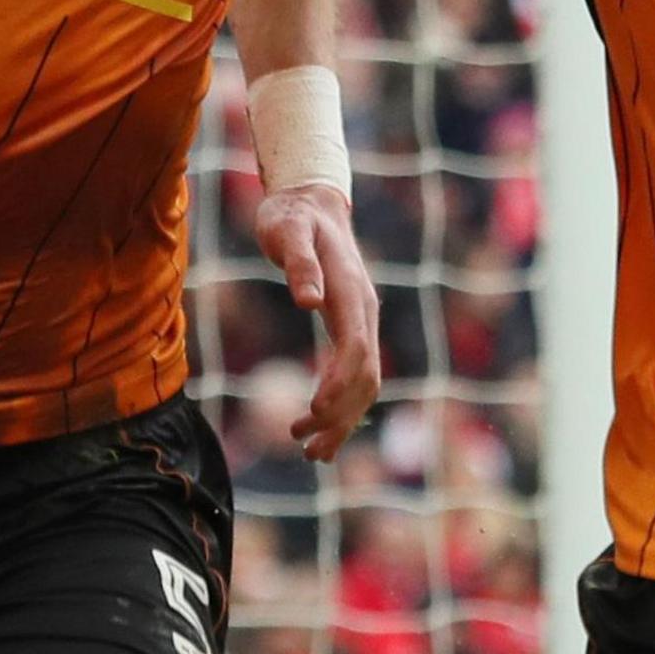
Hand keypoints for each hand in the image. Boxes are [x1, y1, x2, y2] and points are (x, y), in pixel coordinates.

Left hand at [251, 180, 379, 461]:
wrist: (311, 201)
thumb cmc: (293, 216)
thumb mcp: (287, 230)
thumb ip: (298, 263)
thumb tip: (308, 301)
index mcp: (351, 291)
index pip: (355, 346)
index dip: (339, 382)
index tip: (313, 411)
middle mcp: (364, 310)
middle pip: (366, 374)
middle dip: (340, 415)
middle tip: (304, 447)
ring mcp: (361, 320)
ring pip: (365, 382)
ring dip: (342, 419)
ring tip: (309, 452)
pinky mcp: (351, 327)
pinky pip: (356, 374)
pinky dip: (342, 406)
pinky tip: (318, 429)